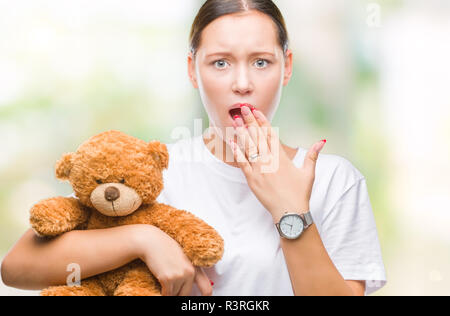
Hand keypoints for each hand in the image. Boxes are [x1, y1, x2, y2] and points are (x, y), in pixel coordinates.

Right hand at [132, 225, 212, 295]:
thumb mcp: (182, 258)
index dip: (205, 298)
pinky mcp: (168, 279)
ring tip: (165, 279)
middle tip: (172, 289)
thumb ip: (188, 271)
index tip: (203, 300)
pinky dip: (162, 292)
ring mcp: (179, 276)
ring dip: (169, 292)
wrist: (151, 242)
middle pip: (186, 295)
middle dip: (178, 294)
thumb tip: (188, 287)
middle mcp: (190, 272)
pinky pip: (166, 294)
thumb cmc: (165, 248)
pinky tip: (160, 281)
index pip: (206, 289)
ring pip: (174, 295)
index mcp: (195, 267)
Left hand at [227, 105, 325, 221]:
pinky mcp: (251, 179)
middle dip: (249, 121)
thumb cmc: (300, 193)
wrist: (290, 213)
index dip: (262, 121)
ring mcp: (259, 170)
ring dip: (241, 132)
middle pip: (257, 136)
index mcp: (282, 157)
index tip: (256, 111)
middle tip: (242, 108)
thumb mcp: (309, 172)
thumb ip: (313, 154)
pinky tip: (232, 142)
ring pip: (248, 147)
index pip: (271, 134)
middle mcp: (269, 160)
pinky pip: (242, 162)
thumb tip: (322, 140)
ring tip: (235, 120)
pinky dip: (237, 151)